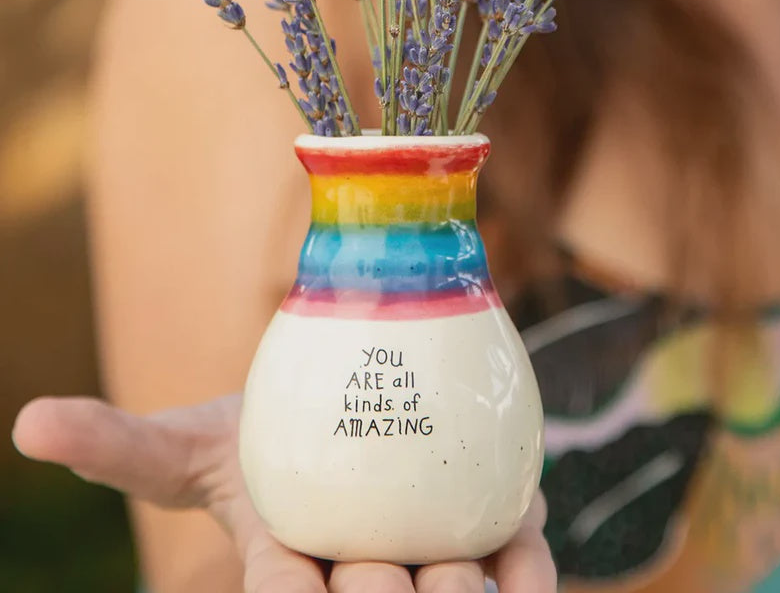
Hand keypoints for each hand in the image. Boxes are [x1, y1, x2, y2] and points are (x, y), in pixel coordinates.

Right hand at [12, 394, 555, 591]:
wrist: (333, 409)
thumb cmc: (256, 437)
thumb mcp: (189, 441)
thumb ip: (120, 444)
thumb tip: (30, 422)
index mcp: (287, 566)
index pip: (283, 592)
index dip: (288, 592)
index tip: (295, 580)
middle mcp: (356, 570)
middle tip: (384, 576)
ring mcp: (421, 555)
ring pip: (449, 591)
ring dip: (459, 591)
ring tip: (460, 574)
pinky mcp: (478, 529)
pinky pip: (512, 559)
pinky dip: (524, 565)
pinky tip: (526, 550)